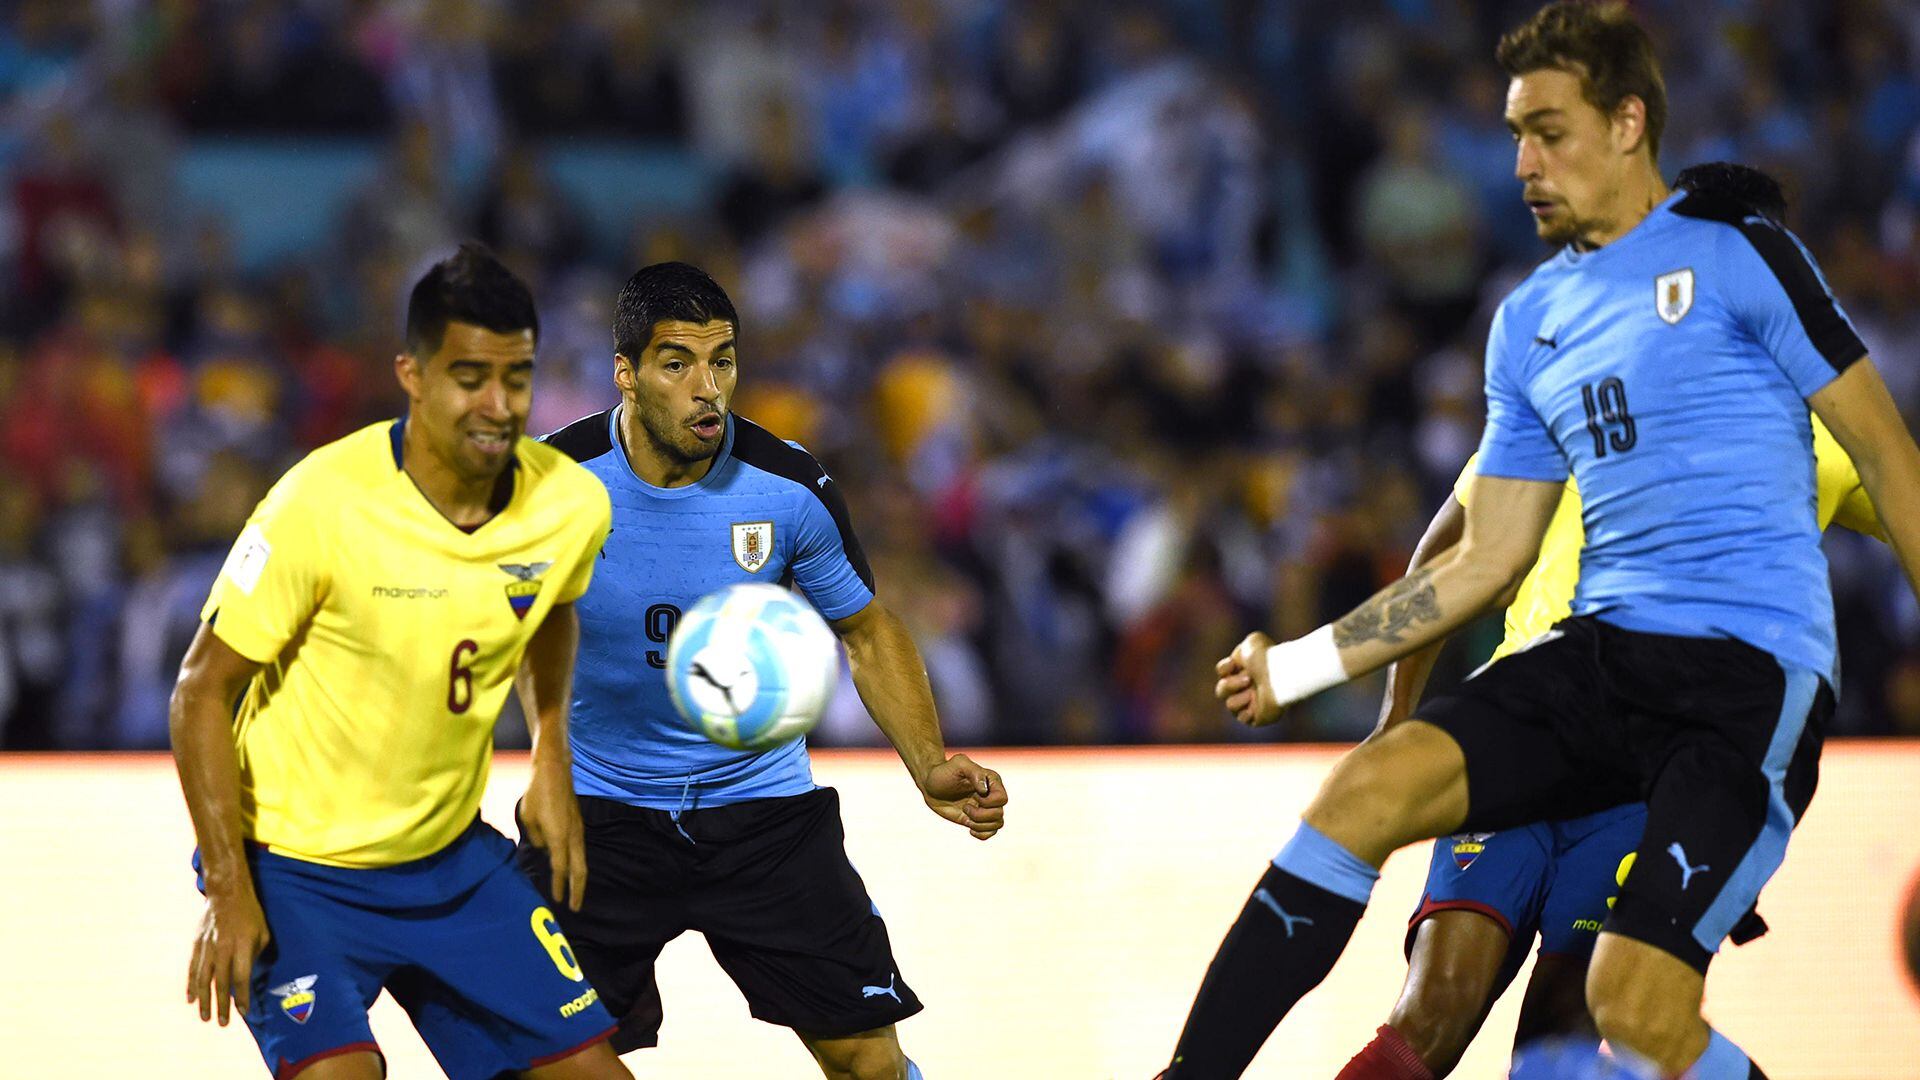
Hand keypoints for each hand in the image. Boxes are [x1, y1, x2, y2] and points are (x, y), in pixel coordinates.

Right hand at [187, 884, 270, 1025]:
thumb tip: (248, 977)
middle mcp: (223, 948)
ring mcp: (207, 947)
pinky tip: (191, 999)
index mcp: (243, 945)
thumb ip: (256, 956)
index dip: (242, 996)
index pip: (242, 977)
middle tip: (223, 1023)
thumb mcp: (262, 934)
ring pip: (204, 979)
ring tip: (205, 1017)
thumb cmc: (251, 915)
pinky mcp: (197, 945)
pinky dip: (192, 985)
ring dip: (204, 1000)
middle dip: (222, 1005)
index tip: (244, 1012)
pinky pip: (193, 969)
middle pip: (221, 983)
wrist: (226, 894)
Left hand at [520, 764, 587, 909]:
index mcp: (560, 837)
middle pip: (580, 870)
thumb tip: (544, 848)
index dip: (559, 887)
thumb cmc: (537, 793)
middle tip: (576, 907)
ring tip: (577, 892)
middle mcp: (573, 835)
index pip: (561, 869)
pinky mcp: (578, 823)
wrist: (555, 770)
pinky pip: (579, 849)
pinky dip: (577, 863)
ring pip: (582, 860)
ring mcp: (579, 829)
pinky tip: (572, 868)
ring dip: (580, 878)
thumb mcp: (528, 818)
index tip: (558, 902)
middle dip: (578, 890)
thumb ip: (537, 838)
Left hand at [918, 753, 1007, 839]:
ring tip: (966, 817)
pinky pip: (990, 832)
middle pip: (999, 814)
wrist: (931, 785)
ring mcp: (985, 808)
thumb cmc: (944, 772)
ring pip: (997, 824)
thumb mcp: (958, 764)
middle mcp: (991, 795)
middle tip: (965, 807)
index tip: (973, 795)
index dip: (987, 802)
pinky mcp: (977, 819)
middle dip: (980, 815)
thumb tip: (985, 791)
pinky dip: (982, 834)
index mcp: (992, 781)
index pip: (1002, 798)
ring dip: (980, 825)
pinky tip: (969, 826)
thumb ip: (975, 773)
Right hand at [1216, 631, 1284, 726]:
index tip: (1232, 664)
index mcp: (1244, 670)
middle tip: (1248, 680)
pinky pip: (1242, 718)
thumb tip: (1239, 661)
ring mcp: (1251, 704)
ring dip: (1240, 697)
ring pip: (1230, 705)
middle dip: (1231, 685)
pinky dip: (1248, 711)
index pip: (1222, 672)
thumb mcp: (1253, 642)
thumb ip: (1242, 649)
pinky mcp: (1257, 718)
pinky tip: (1258, 704)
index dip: (1224, 669)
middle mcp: (1246, 688)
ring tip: (1255, 692)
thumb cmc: (1268, 658)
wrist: (1281, 674)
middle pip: (1221, 690)